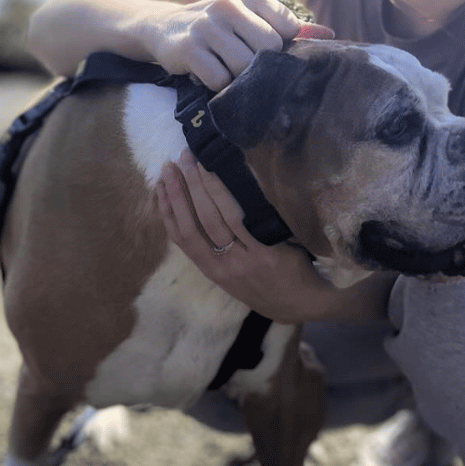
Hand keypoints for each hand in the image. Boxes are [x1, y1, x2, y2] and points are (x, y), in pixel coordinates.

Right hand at [149, 0, 331, 90]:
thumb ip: (289, 26)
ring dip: (236, 77)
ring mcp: (207, 25)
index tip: (262, 51)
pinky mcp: (188, 48)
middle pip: (269, 50)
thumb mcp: (251, 17)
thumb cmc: (218, 25)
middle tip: (242, 64)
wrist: (163, 27)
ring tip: (225, 68)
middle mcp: (229, 3)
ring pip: (245, 66)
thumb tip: (329, 35)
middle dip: (260, 65)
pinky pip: (219, 79)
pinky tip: (206, 73)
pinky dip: (216, 84)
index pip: (287, 31)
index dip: (279, 49)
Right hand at [155, 149, 341, 323]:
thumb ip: (219, 250)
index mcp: (212, 271)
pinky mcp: (266, 253)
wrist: (304, 303)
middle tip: (173, 163)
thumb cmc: (269, 284)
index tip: (160, 184)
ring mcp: (244, 261)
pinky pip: (242, 218)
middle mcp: (223, 267)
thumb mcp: (235, 276)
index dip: (167, 209)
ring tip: (193, 161)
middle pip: (194, 223)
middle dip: (179, 190)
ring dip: (200, 186)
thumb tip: (204, 209)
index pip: (181, 236)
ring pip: (214, 218)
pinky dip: (229, 195)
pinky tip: (225, 175)